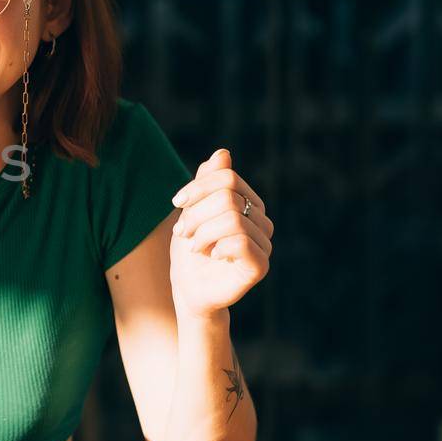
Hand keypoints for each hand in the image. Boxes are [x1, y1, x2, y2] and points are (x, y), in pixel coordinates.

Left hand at [169, 149, 273, 316]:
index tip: (176, 203)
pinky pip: (240, 242)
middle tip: (182, 232)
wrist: (190, 288)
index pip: (228, 178)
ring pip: (232, 219)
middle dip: (195, 213)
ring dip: (201, 233)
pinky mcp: (261, 265)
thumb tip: (223, 153)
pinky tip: (210, 255)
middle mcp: (262, 220)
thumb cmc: (191, 247)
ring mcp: (265, 243)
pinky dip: (216, 246)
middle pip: (228, 197)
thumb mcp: (192, 209)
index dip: (197, 188)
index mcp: (248, 202)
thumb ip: (208, 182)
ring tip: (194, 246)